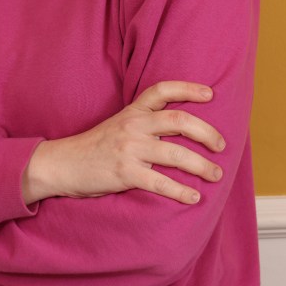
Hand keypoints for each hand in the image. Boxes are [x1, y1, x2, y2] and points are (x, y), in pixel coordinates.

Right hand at [23, 81, 224, 204]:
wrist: (63, 164)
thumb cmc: (95, 146)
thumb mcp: (118, 125)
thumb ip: (143, 123)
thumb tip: (179, 131)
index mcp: (132, 111)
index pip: (162, 90)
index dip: (189, 89)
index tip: (210, 94)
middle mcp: (133, 125)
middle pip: (179, 121)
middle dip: (207, 133)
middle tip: (221, 146)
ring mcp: (129, 148)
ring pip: (176, 153)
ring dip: (202, 166)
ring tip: (215, 175)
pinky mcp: (124, 173)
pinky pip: (160, 182)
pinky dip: (181, 191)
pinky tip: (193, 197)